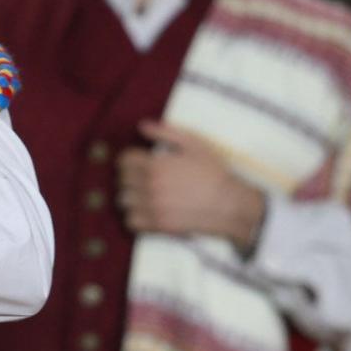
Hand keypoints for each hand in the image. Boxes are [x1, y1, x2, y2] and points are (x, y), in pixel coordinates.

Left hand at [116, 120, 266, 249]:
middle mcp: (150, 186)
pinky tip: (145, 210)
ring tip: (143, 194)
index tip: (139, 162)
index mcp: (156, 165)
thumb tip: (142, 126)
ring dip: (131, 196)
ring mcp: (153, 207)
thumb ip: (165, 133)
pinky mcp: (158, 225)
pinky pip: (131, 221)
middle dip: (130, 177)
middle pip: (121, 180)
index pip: (123, 160)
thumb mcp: (194, 144)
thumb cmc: (213, 172)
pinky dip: (134, 216)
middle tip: (143, 178)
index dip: (130, 159)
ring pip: (123, 200)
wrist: (229, 204)